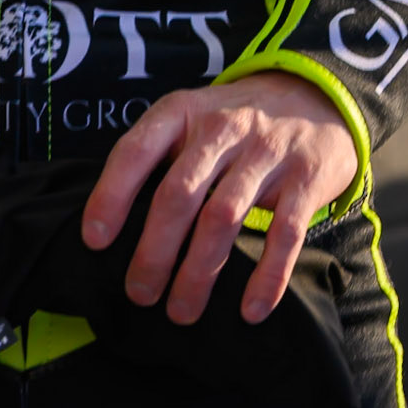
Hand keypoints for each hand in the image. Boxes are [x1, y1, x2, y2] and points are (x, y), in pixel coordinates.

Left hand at [80, 72, 357, 326]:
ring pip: (223, 216)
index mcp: (183, 111)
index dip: (111, 195)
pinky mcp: (305, 178)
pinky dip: (266, 276)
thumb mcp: (191, 119)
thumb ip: (159, 156)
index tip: (95, 241)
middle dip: (155, 250)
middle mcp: (222, 127)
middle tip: (140, 293)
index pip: (136, 150)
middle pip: (179, 192)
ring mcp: (266, 151)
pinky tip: (250, 310)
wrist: (313, 97)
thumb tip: (112, 223)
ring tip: (181, 311)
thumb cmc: (234, 122)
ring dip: (199, 271)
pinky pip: (284, 233)